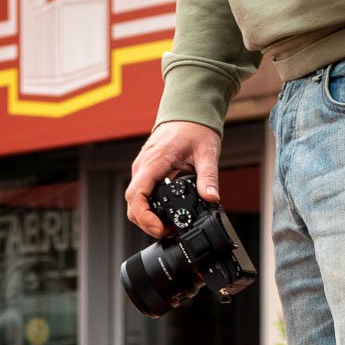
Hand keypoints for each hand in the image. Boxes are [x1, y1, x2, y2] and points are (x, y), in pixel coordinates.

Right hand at [126, 121, 222, 235]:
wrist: (187, 113)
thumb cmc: (194, 128)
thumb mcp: (207, 152)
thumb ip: (208, 177)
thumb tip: (211, 198)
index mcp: (154, 162)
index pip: (137, 195)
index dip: (144, 217)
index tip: (159, 228)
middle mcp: (143, 167)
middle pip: (133, 204)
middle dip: (147, 223)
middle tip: (169, 231)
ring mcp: (143, 170)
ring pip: (135, 201)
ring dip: (148, 217)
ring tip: (169, 226)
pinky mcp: (147, 173)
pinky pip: (142, 194)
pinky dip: (150, 208)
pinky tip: (166, 214)